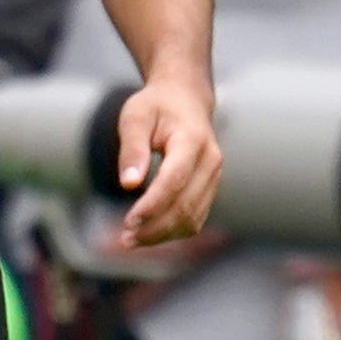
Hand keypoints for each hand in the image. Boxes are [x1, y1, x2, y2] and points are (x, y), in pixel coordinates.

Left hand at [114, 64, 224, 245]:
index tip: (129, 221)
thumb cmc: (156, 106)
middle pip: (186, 205)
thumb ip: (132, 149)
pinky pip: (195, 218)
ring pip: (193, 217)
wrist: (186, 99)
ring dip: (163, 234)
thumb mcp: (135, 117)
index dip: (153, 204)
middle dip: (156, 227)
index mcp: (192, 140)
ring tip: (132, 240)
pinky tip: (149, 234)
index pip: (175, 180)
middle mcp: (211, 161)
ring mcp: (214, 176)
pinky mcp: (210, 188)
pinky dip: (173, 231)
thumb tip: (129, 184)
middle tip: (126, 239)